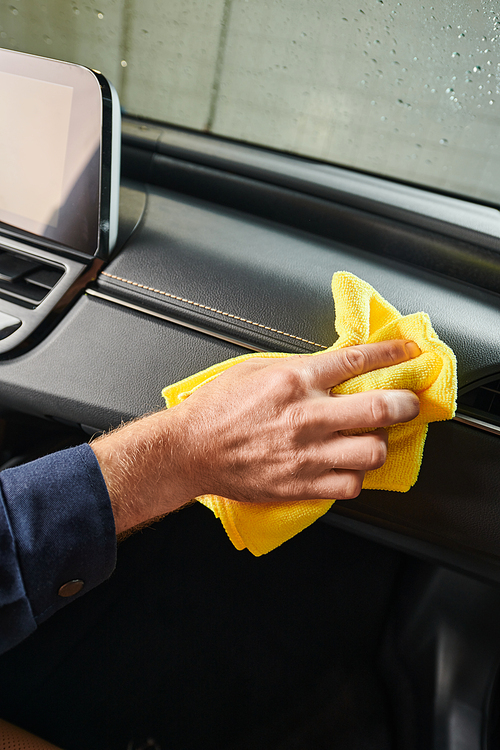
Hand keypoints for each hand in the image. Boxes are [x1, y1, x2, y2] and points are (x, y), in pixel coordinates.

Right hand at [91, 340, 419, 534]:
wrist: (189, 450)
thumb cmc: (216, 409)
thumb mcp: (255, 369)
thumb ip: (299, 367)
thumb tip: (335, 365)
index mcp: (294, 381)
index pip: (356, 361)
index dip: (392, 354)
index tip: (407, 352)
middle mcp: (305, 416)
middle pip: (378, 408)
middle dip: (405, 403)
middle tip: (407, 403)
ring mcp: (306, 454)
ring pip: (372, 452)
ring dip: (380, 443)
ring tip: (372, 438)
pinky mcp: (301, 484)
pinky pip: (349, 485)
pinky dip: (356, 475)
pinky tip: (348, 466)